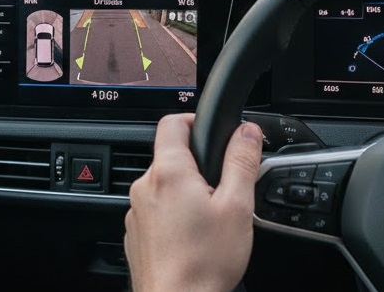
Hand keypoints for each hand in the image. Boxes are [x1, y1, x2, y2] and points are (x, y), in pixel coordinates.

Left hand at [124, 114, 261, 291]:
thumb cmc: (205, 263)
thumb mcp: (237, 207)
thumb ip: (242, 162)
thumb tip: (247, 131)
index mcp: (168, 171)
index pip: (172, 122)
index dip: (194, 120)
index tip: (212, 133)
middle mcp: (144, 186)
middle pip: (169, 156)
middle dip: (196, 165)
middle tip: (222, 188)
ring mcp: (136, 211)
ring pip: (163, 186)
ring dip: (184, 192)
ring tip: (210, 218)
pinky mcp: (135, 234)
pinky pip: (155, 211)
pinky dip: (172, 215)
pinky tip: (193, 237)